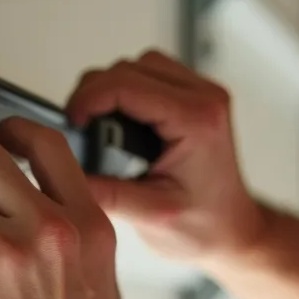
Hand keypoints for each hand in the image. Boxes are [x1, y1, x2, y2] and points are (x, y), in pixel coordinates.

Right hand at [65, 50, 267, 264]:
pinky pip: (153, 75)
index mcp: (198, 122)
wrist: (233, 232)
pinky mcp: (196, 99)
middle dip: (96, 93)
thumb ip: (106, 194)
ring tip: (97, 123)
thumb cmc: (206, 227)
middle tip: (79, 126)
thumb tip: (66, 173)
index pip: (127, 85)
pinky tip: (120, 121)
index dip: (88, 98)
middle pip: (130, 68)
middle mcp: (205, 100)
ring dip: (112, 89)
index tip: (71, 122)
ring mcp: (203, 95)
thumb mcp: (151, 216)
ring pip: (140, 65)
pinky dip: (128, 91)